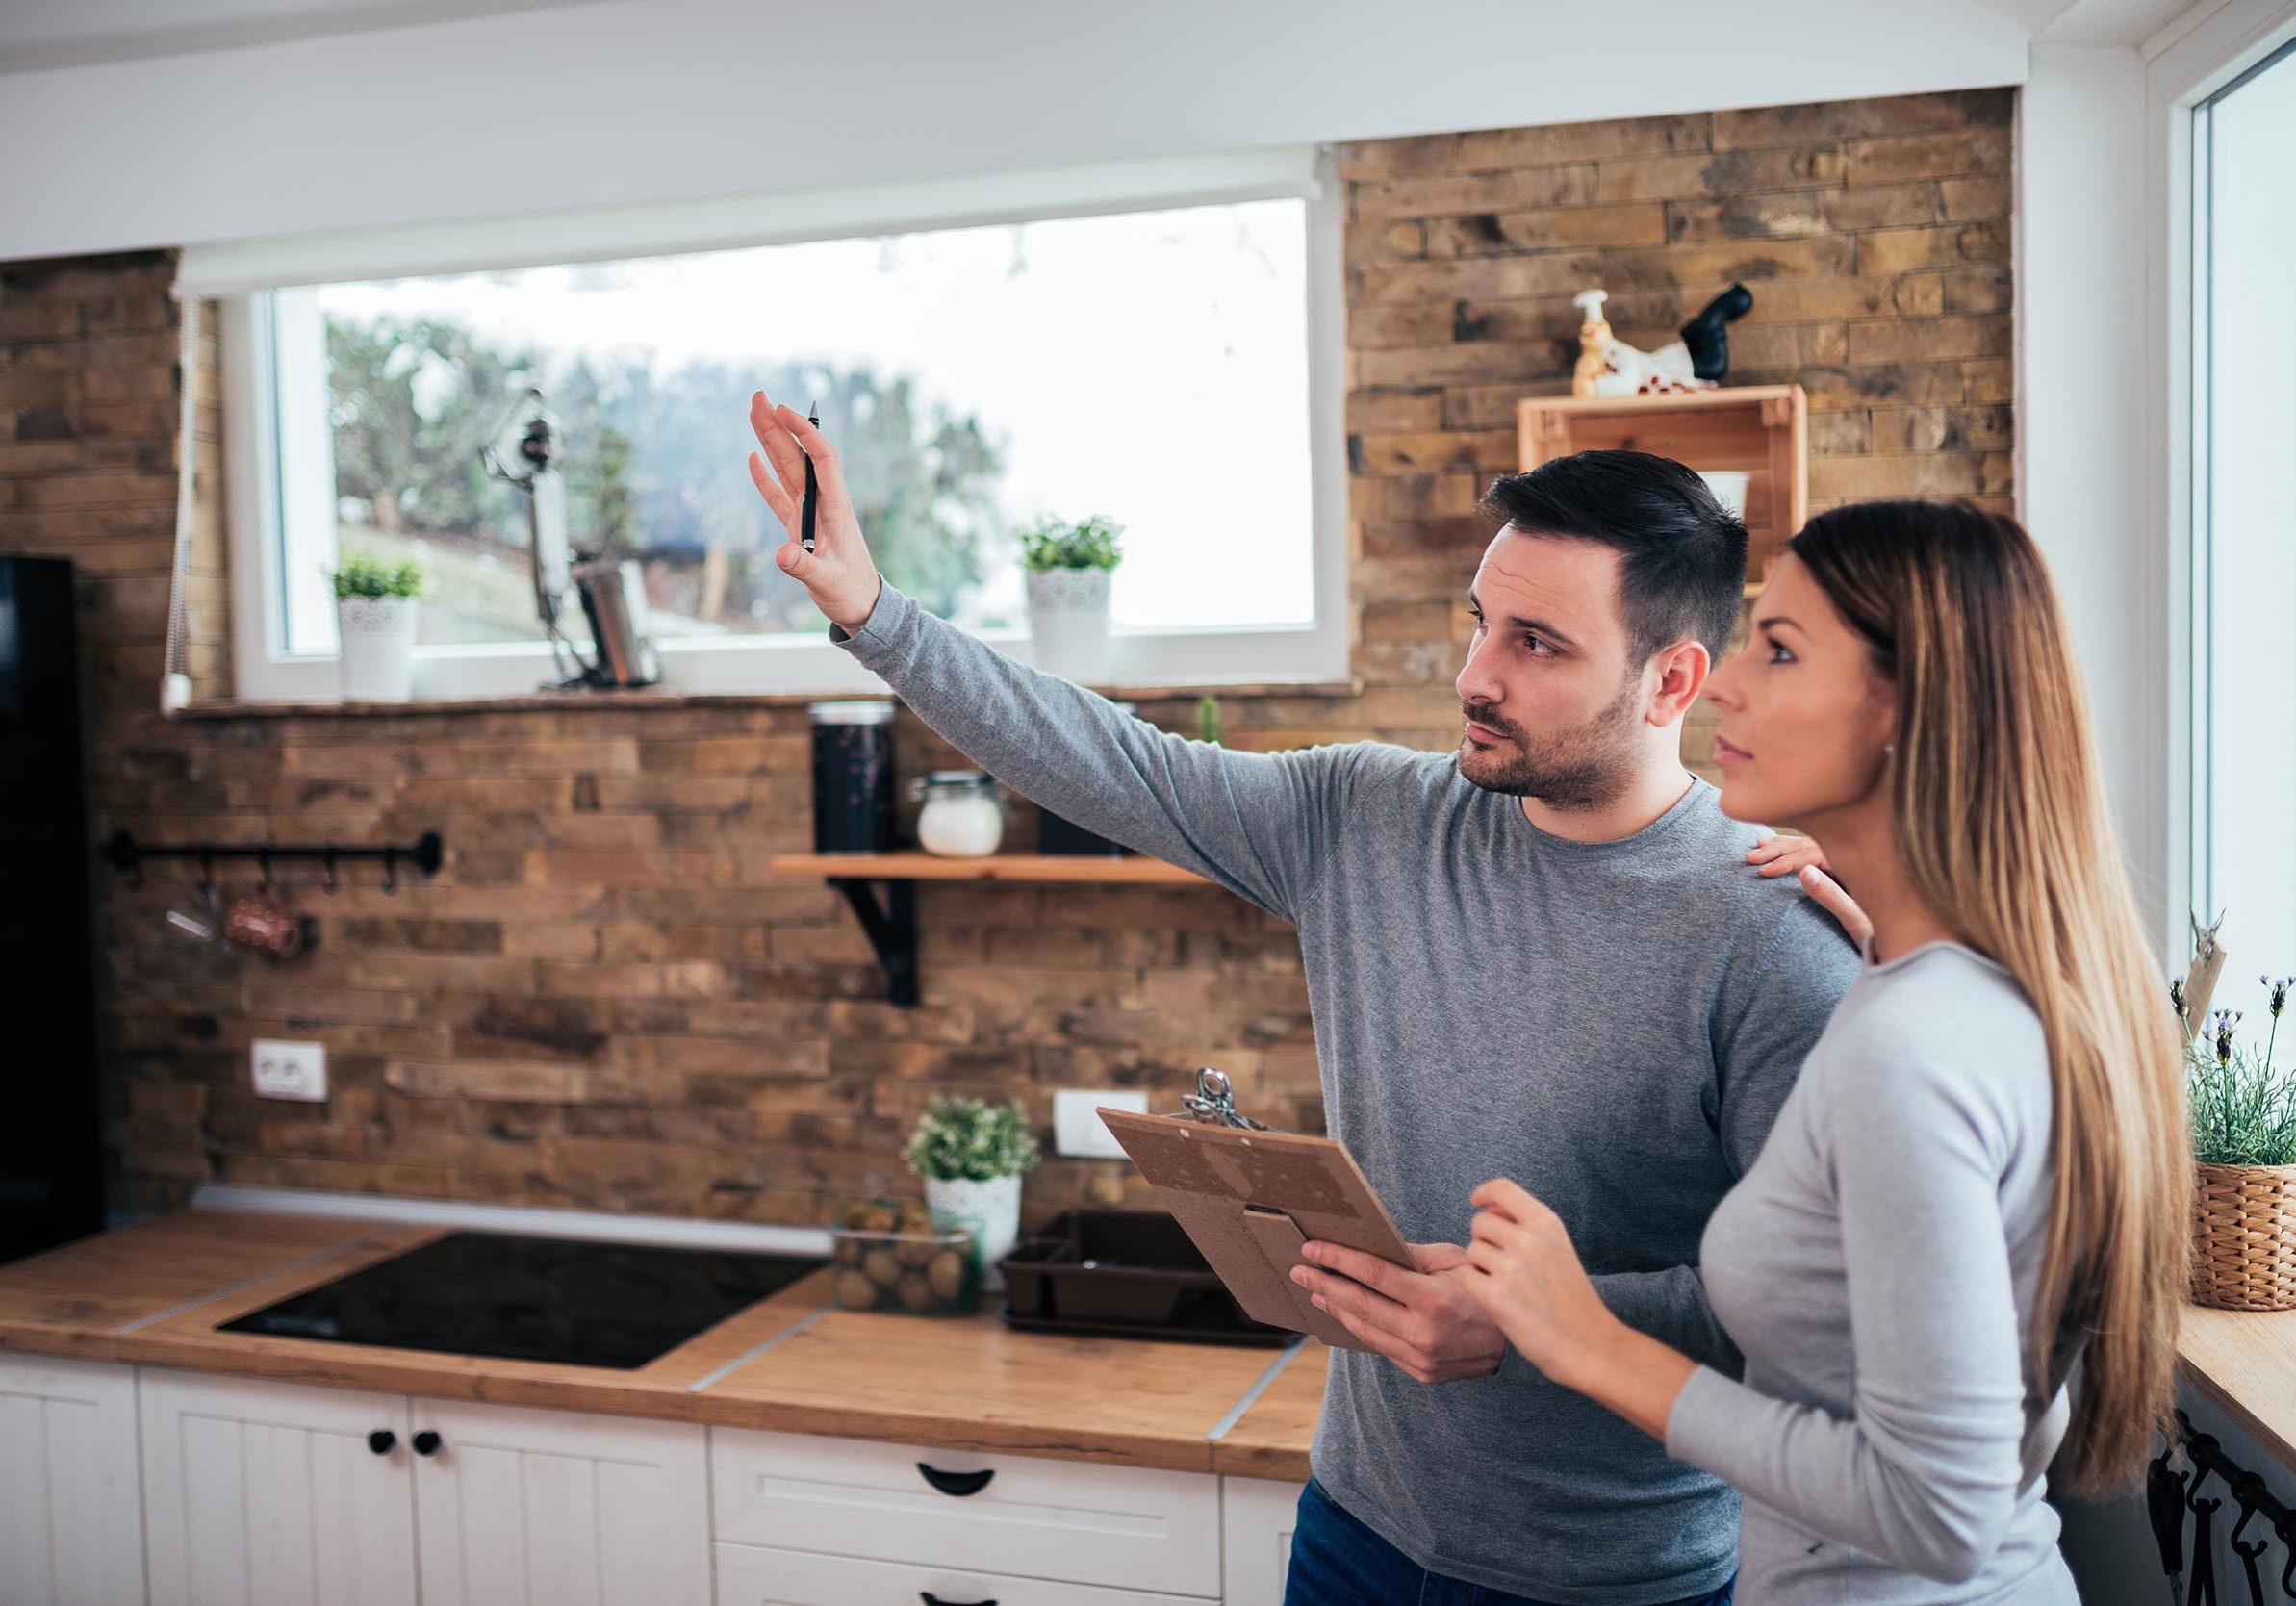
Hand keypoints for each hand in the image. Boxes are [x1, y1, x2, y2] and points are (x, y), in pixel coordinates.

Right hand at [746, 390, 881, 633]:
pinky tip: (753, 458)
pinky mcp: (798, 528)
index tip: (783, 410)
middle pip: (798, 456)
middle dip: (779, 425)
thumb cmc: (851, 594)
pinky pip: (779, 496)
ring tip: (754, 413)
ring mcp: (809, 514)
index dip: (804, 432)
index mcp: (835, 508)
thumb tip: (782, 554)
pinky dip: (765, 477)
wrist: (862, 607)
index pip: (821, 459)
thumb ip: (804, 568)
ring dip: (770, 442)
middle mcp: (822, 504)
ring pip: (787, 469)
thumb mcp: (828, 582)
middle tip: (758, 396)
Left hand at [1290, 1240, 1505, 1382]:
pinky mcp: (1420, 1373)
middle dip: (1324, 1284)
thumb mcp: (1457, 1261)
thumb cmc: (1485, 1291)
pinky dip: (1360, 1328)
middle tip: (1299, 1270)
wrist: (1513, 1344)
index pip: (1373, 1275)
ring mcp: (1421, 1358)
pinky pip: (1381, 1347)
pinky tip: (1345, 1313)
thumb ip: (1415, 1254)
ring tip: (1315, 1291)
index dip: (1338, 1259)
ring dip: (1335, 1308)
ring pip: (1365, 1330)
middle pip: (1360, 1304)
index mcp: (1434, 1299)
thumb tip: (1374, 1244)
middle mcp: (1423, 1332)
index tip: (1312, 1248)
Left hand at [1460, 1178, 1619, 1390]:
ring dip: (1481, 1266)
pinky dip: (1474, 1285)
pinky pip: (1465, 1276)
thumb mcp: (1559, 1248)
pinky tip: (1496, 1297)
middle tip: (1502, 1264)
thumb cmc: (1572, 1298)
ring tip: (1507, 1285)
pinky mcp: (1496, 1296)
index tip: (1477, 1203)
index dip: (1483, 1193)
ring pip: (1472, 1251)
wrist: (1591, 1345)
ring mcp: (1511, 1268)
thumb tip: (1487, 1208)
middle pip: (1480, 1223)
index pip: (1501, 1189)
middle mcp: (1528, 1240)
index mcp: (1547, 1223)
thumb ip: (1525, 1225)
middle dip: (1484, 1240)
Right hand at [1747, 834, 1872, 948]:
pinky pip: (1816, 848)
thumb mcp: (1857, 919)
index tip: (1764, 872)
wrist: (1903, 940)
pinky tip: (1780, 845)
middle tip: (1751, 858)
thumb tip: (1804, 872)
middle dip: (1778, 849)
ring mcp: (1851, 859)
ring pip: (1811, 843)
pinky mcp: (1847, 867)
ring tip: (1758, 846)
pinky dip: (1794, 846)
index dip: (1786, 861)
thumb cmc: (1882, 933)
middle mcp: (1855, 856)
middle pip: (1810, 843)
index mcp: (1857, 863)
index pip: (1813, 853)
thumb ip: (1832, 896)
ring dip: (1783, 845)